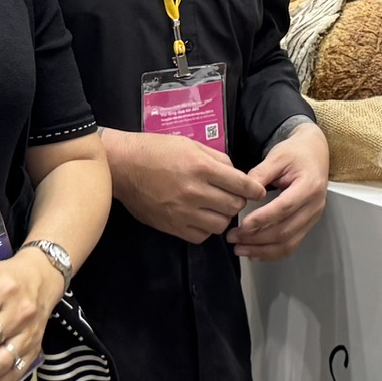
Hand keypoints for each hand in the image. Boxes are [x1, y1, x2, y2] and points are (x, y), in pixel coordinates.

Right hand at [110, 130, 266, 242]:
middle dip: (238, 202)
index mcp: (201, 167)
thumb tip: (235, 174)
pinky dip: (206, 229)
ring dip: (223, 217)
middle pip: (234, 206)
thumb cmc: (156, 150)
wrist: (123, 166)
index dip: (254, 189)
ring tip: (217, 208)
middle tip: (233, 197)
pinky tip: (202, 218)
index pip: (241, 185)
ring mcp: (182, 212)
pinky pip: (200, 236)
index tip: (258, 192)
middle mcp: (194, 191)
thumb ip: (217, 159)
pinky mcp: (171, 226)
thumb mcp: (190, 144)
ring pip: (220, 225)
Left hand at [228, 120, 329, 261]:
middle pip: (285, 230)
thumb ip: (259, 174)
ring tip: (240, 249)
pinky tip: (255, 253)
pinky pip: (291, 245)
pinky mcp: (308, 224)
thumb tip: (242, 194)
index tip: (242, 225)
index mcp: (309, 186)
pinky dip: (272, 253)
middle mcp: (314, 206)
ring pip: (288, 243)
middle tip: (233, 237)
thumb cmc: (296, 153)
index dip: (263, 219)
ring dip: (262, 250)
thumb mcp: (276, 157)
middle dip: (256, 238)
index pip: (284, 208)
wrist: (314, 153)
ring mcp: (313, 218)